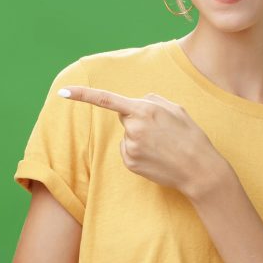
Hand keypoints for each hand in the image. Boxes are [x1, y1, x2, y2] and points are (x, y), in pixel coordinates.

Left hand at [59, 86, 232, 198]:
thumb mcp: (176, 109)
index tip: (63, 92)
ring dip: (140, 137)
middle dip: (137, 119)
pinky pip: (128, 151)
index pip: (107, 99)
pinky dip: (139, 152)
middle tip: (162, 130)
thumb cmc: (191, 137)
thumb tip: (137, 103)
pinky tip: (156, 157)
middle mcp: (134, 127)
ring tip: (163, 146)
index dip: (82, 95)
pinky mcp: (130, 162)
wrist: (200, 170)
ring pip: (127, 135)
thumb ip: (153, 100)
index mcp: (145, 109)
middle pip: (125, 117)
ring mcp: (131, 146)